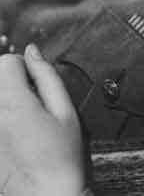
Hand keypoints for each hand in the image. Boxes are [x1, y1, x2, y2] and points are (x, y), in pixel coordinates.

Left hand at [0, 44, 86, 195]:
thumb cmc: (62, 161)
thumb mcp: (66, 111)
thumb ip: (48, 76)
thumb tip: (33, 52)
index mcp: (13, 102)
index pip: (6, 61)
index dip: (25, 68)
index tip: (35, 82)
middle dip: (11, 82)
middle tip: (30, 101)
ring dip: (5, 102)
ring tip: (21, 121)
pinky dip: (4, 121)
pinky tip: (14, 135)